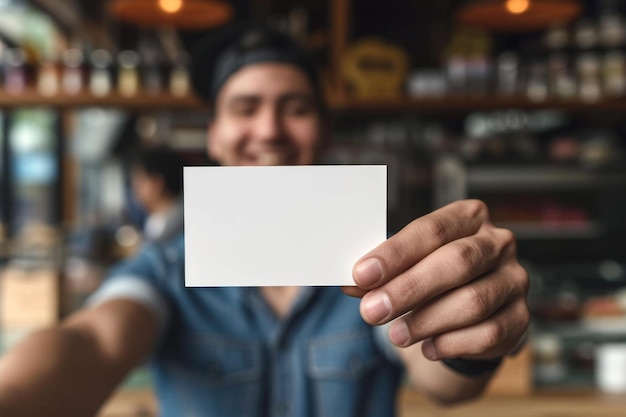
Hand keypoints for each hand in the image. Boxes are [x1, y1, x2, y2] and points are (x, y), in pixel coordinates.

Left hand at [347, 199, 529, 360]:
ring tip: (397, 335)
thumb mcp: (407, 264)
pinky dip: (453, 343)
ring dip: (428, 321)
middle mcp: (497, 243)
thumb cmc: (433, 274)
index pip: (431, 230)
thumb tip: (350, 283)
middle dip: (409, 289)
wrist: (472, 309)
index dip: (395, 253)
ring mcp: (514, 280)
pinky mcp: (521, 317)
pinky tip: (429, 347)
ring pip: (473, 301)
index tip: (361, 274)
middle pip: (456, 262)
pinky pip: (489, 334)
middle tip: (372, 310)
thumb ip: (383, 272)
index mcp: (468, 217)